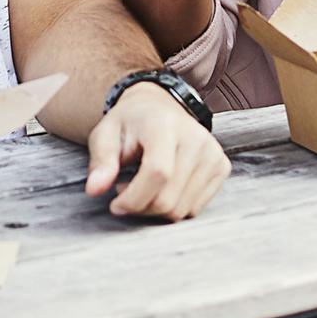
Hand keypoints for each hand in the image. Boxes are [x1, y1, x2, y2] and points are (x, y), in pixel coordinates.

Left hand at [85, 85, 230, 222]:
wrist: (159, 108)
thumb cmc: (129, 124)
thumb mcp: (105, 135)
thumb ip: (101, 162)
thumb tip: (94, 189)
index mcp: (165, 124)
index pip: (157, 173)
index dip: (133, 198)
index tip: (114, 204)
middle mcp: (196, 137)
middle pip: (169, 197)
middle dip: (140, 207)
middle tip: (124, 193)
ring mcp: (213, 153)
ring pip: (182, 208)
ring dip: (155, 209)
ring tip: (141, 188)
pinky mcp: (222, 167)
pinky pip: (195, 208)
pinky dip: (174, 207)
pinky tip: (161, 189)